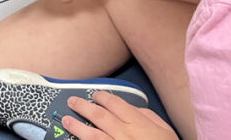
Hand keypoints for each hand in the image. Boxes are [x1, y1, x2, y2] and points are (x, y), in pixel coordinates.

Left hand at [62, 91, 177, 139]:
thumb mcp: (165, 130)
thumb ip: (148, 116)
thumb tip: (132, 107)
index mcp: (138, 124)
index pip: (115, 103)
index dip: (102, 97)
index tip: (95, 95)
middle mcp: (125, 135)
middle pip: (99, 116)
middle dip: (83, 106)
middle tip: (72, 101)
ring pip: (92, 135)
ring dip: (76, 126)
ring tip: (66, 120)